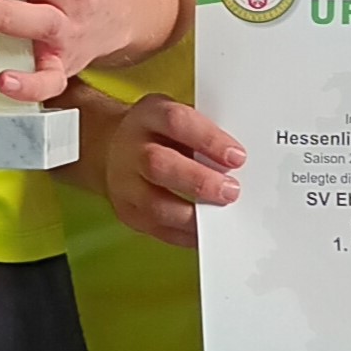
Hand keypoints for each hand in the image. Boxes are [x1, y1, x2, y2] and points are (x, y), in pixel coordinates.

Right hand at [103, 92, 242, 247]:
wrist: (113, 147)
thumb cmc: (158, 132)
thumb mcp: (177, 116)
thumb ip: (204, 133)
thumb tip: (236, 159)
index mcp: (149, 116)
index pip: (176, 122)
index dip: (208, 140)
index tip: (237, 157)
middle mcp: (131, 148)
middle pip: (159, 165)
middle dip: (199, 181)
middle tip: (231, 191)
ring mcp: (124, 183)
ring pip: (154, 204)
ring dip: (192, 215)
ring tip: (220, 214)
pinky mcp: (127, 212)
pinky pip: (157, 228)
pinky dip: (185, 234)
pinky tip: (206, 230)